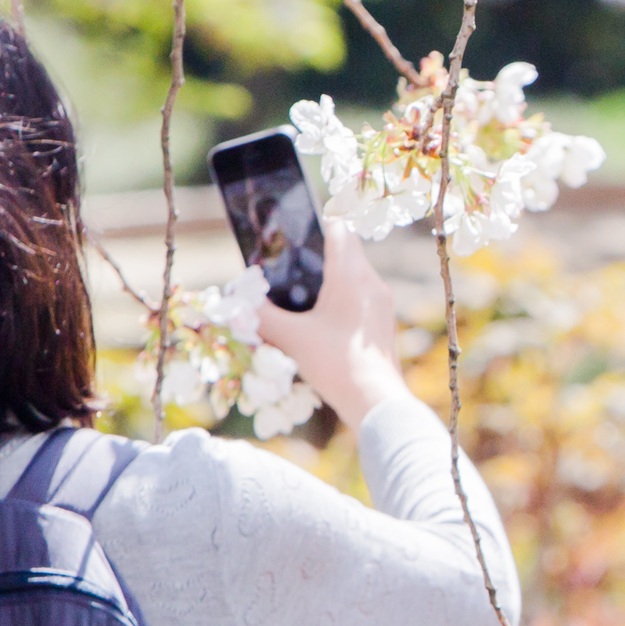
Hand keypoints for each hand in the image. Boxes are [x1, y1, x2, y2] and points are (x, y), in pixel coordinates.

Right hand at [254, 227, 410, 427]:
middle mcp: (372, 283)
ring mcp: (383, 303)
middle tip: (292, 266)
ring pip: (356, 274)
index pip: (339, 229)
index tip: (295, 234)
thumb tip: (239, 301)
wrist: (376, 400)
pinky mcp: (384, 322)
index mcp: (352, 276)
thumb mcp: (291, 339)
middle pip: (347, 251)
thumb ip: (262, 316)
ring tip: (304, 293)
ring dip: (332, 277)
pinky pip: (363, 296)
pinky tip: (324, 318)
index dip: (317, 224)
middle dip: (319, 254)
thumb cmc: (336, 364)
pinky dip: (344, 298)